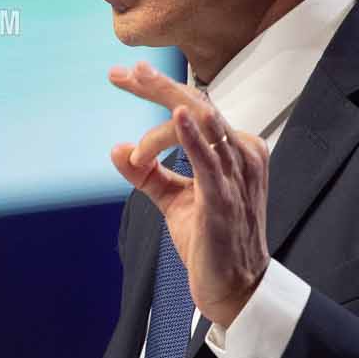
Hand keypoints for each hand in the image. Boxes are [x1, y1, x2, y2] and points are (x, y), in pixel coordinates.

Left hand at [107, 61, 270, 327]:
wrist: (233, 288)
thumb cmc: (211, 241)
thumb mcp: (174, 199)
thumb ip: (148, 173)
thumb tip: (116, 149)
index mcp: (234, 150)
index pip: (194, 108)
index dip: (157, 90)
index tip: (122, 78)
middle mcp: (242, 154)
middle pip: (198, 104)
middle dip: (158, 83)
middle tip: (125, 70)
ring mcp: (237, 174)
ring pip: (202, 121)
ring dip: (165, 97)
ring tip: (138, 78)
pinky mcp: (226, 198)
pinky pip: (209, 159)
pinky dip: (193, 135)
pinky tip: (176, 114)